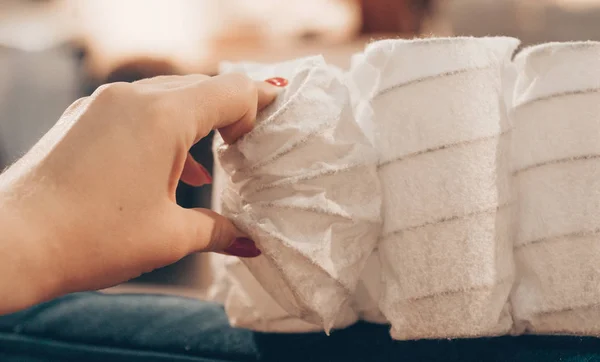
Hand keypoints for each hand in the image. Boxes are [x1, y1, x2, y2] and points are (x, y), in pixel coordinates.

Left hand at [0, 73, 282, 313]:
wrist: (11, 243)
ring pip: (166, 98)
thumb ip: (219, 231)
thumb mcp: (169, 236)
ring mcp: (101, 104)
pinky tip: (172, 169)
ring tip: (214, 159)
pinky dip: (162, 131)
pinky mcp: (82, 118)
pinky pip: (136, 111)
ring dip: (195, 122)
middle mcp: (132, 98)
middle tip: (250, 141)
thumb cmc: (92, 238)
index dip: (261, 102)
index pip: (231, 92)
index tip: (277, 118)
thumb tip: (250, 242)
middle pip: (200, 89)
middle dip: (231, 111)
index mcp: (163, 116)